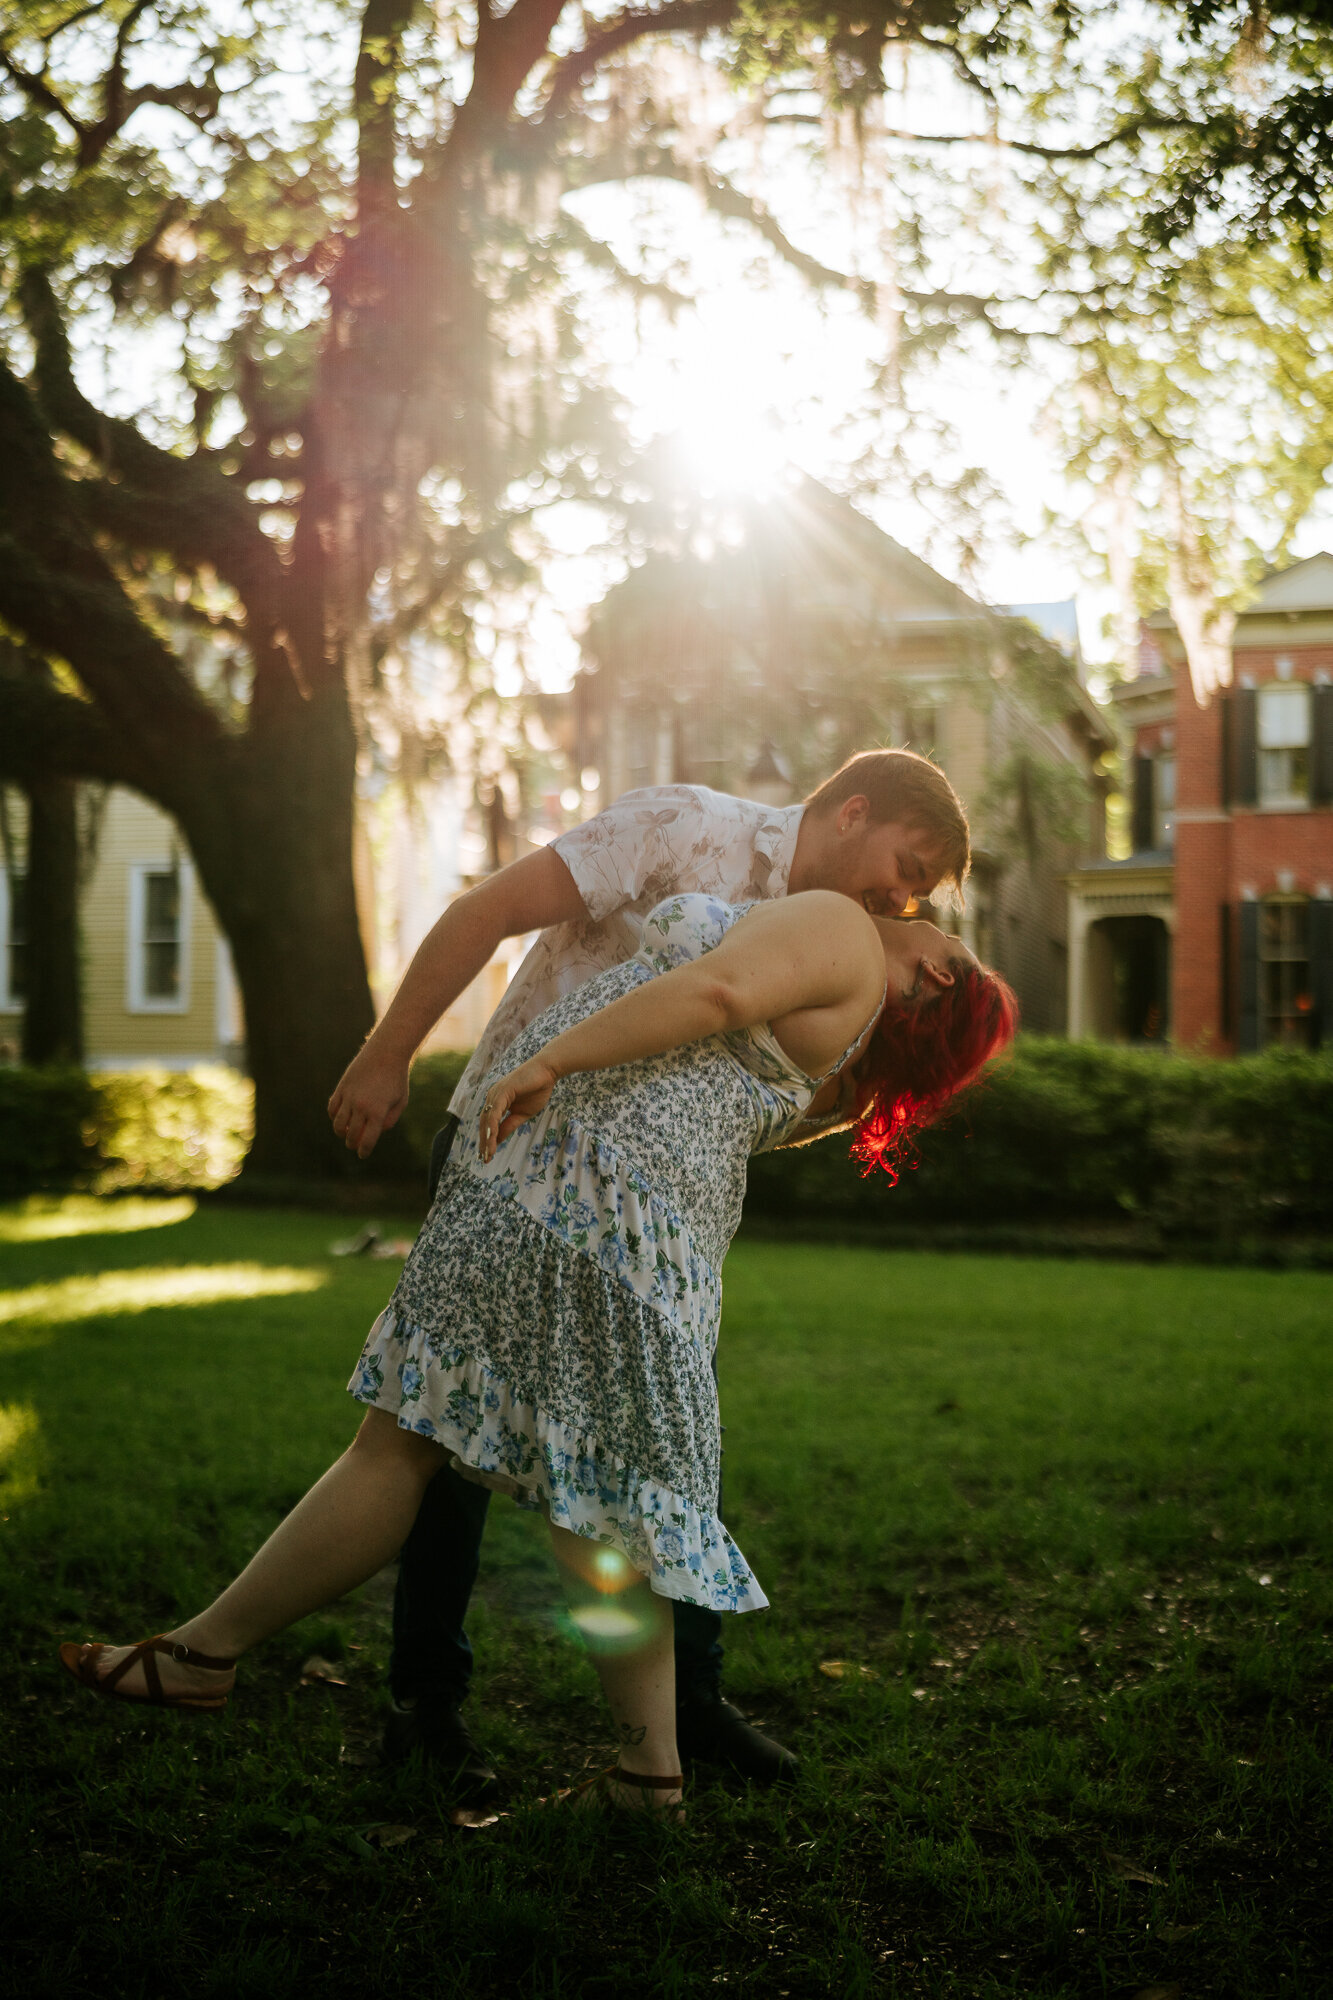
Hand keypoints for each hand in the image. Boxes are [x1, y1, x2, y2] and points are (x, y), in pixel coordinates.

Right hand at [328, 1043, 411, 1158]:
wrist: (386, 1053)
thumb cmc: (397, 1079)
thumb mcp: (400, 1102)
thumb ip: (389, 1120)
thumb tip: (375, 1133)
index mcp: (378, 1112)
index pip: (367, 1141)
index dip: (364, 1151)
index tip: (362, 1154)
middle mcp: (361, 1106)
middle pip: (350, 1135)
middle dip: (352, 1144)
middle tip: (354, 1145)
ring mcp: (349, 1097)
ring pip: (338, 1124)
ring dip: (340, 1132)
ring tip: (345, 1133)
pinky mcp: (342, 1087)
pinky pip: (332, 1108)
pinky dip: (334, 1116)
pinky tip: (340, 1117)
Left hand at [478, 1058, 559, 1160]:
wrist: (547, 1072)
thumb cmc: (537, 1090)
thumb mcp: (522, 1114)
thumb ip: (509, 1125)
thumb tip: (498, 1139)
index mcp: (496, 1102)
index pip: (488, 1125)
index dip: (487, 1141)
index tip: (487, 1156)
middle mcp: (492, 1098)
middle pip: (484, 1124)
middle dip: (484, 1142)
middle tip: (484, 1159)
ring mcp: (496, 1094)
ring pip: (487, 1120)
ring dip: (487, 1138)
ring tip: (488, 1153)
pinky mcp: (502, 1091)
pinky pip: (495, 1112)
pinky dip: (492, 1126)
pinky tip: (492, 1138)